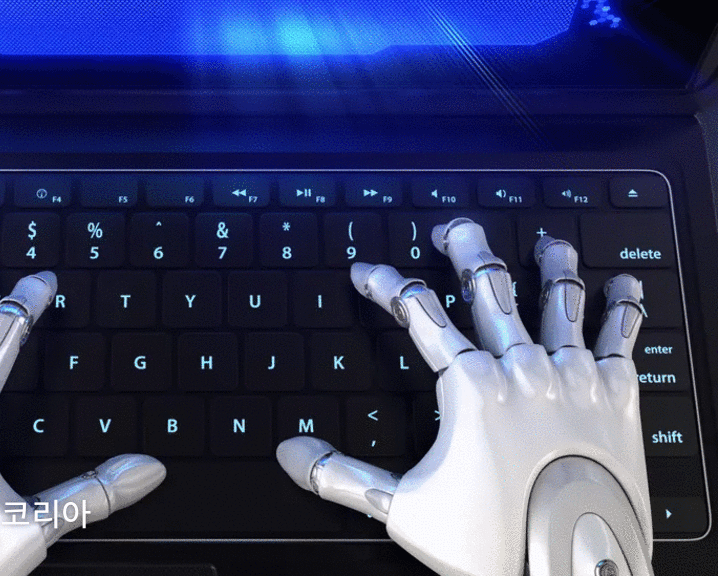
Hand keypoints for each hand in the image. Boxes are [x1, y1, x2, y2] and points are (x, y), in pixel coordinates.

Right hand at [277, 219, 651, 575]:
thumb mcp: (404, 508)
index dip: (384, 284)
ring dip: (548, 262)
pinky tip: (623, 283)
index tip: (367, 273)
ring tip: (545, 242)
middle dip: (464, 248)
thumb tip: (292, 453)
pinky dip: (621, 303)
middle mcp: (520, 367)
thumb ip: (341, 475)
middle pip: (487, 284)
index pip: (416, 312)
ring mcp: (572, 375)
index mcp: (468, 385)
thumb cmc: (494, 542)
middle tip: (452, 230)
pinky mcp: (615, 395)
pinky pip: (621, 334)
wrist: (574, 574)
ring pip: (557, 296)